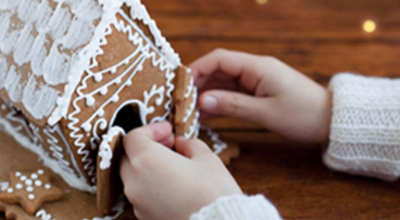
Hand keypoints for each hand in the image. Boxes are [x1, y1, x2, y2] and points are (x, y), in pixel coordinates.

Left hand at [120, 122, 241, 219]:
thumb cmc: (213, 192)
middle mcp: (135, 182)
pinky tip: (173, 184)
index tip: (168, 130)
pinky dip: (151, 185)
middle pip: (128, 157)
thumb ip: (189, 145)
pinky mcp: (144, 217)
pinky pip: (141, 195)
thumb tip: (182, 144)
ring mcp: (137, 203)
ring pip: (132, 177)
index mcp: (147, 160)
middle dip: (146, 147)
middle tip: (169, 144)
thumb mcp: (206, 159)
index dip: (150, 129)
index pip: (133, 137)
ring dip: (147, 166)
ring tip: (173, 165)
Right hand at [190, 49, 331, 143]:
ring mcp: (257, 81)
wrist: (329, 120)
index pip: (220, 59)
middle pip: (219, 70)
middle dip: (199, 84)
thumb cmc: (302, 115)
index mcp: (257, 67)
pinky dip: (220, 103)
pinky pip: (233, 94)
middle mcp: (255, 70)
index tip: (182, 85)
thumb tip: (202, 101)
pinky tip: (207, 116)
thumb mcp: (266, 112)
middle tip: (182, 102)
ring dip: (207, 95)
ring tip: (191, 111)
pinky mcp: (259, 92)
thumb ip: (232, 105)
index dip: (198, 69)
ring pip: (224, 83)